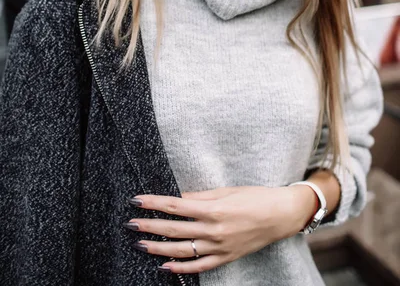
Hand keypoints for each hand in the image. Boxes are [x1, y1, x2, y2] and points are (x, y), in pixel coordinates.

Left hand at [123, 184, 315, 274]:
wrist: (282, 215)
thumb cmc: (255, 197)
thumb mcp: (227, 191)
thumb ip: (200, 196)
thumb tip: (176, 197)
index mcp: (214, 209)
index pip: (176, 205)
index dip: (154, 203)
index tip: (137, 200)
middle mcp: (214, 230)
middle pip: (174, 229)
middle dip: (149, 226)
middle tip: (130, 222)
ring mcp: (220, 247)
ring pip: (182, 250)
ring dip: (159, 248)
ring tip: (140, 244)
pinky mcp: (226, 258)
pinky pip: (199, 267)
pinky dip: (181, 268)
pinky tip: (165, 266)